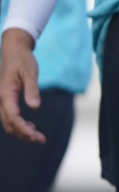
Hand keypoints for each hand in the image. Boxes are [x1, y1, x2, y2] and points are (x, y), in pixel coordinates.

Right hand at [0, 28, 44, 142]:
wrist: (14, 51)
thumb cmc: (23, 60)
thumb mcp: (30, 72)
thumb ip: (32, 89)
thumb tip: (34, 107)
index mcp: (5, 93)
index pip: (13, 117)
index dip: (24, 129)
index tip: (36, 137)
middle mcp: (0, 99)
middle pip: (9, 124)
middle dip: (24, 135)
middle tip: (41, 140)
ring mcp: (1, 101)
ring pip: (8, 123)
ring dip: (22, 132)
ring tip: (38, 138)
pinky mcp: (5, 101)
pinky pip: (9, 118)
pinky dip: (19, 126)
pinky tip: (31, 128)